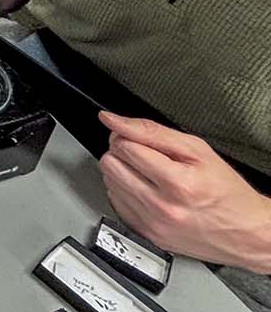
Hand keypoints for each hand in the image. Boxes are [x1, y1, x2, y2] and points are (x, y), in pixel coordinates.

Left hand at [99, 111, 270, 272]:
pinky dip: (125, 192)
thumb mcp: (198, 150)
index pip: (124, 147)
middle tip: (144, 155)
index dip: (127, 136)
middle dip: (123, 153)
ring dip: (123, 172)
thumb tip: (113, 120)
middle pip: (111, 164)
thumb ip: (151, 131)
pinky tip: (147, 190)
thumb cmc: (227, 191)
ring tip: (149, 173)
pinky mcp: (147, 235)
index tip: (136, 137)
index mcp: (179, 183)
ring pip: (109, 182)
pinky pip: (115, 203)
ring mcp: (152, 224)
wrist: (247, 232)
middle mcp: (162, 207)